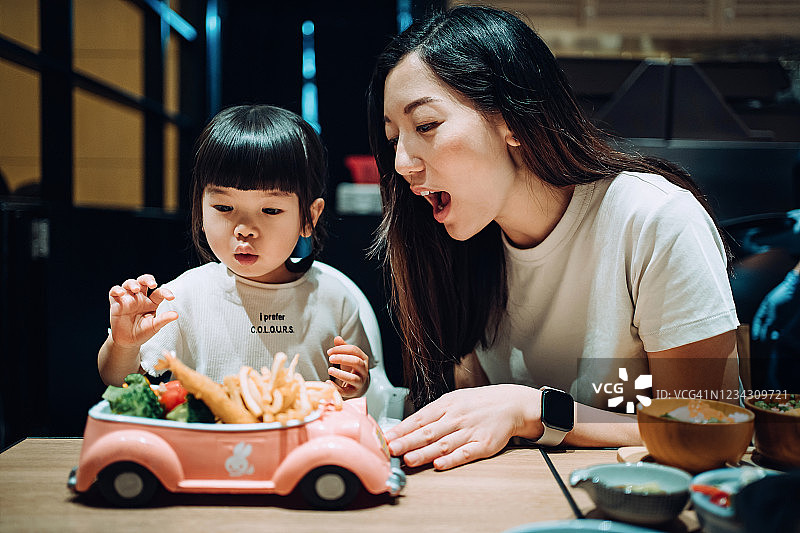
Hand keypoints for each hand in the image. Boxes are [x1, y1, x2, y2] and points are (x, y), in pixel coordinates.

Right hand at [108, 274, 177, 347]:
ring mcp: (128, 299)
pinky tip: (121, 293)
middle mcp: (140, 298)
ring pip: (129, 284)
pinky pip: (114, 292)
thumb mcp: (154, 326)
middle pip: (143, 281)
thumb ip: (164, 319)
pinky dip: (116, 290)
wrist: (127, 342)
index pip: (159, 292)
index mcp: (151, 302)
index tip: (171, 297)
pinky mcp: (116, 303)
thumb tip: (176, 315)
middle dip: (147, 279)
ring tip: (136, 289)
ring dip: (132, 283)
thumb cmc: (142, 333)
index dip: (165, 292)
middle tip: (152, 284)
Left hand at [326, 335, 369, 398]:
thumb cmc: (351, 368)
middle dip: (342, 359)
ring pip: (353, 378)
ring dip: (340, 374)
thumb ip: (343, 347)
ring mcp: (360, 382)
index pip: (354, 350)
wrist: (358, 385)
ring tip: (330, 370)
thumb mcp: (348, 356)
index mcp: (363, 359)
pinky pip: (346, 391)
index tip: (329, 351)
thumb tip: (337, 338)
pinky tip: (328, 382)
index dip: (341, 349)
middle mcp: (363, 370)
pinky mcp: (353, 392)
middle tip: (330, 358)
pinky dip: (337, 388)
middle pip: (356, 362)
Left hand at [384, 384, 541, 469]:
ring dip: (424, 452)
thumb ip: (432, 414)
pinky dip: (452, 459)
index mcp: (446, 405)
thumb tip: (407, 427)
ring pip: (443, 443)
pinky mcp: (483, 444)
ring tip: (408, 459)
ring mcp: (470, 431)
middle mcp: (456, 417)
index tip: (386, 438)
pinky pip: (466, 453)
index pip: (419, 418)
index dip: (401, 429)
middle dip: (407, 441)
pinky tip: (439, 464)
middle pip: (428, 431)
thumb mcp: (454, 400)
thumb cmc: (479, 403)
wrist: (511, 404)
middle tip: (391, 449)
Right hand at [752, 270, 799, 341]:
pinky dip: (780, 332)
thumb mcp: (773, 305)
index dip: (756, 328)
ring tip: (771, 340)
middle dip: (763, 332)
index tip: (755, 337)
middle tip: (762, 341)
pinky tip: (779, 335)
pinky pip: (783, 327)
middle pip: (766, 324)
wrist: (798, 289)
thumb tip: (767, 329)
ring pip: (775, 327)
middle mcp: (773, 312)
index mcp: (765, 306)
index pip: (758, 319)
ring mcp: (782, 315)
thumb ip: (769, 317)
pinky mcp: (789, 317)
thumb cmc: (784, 293)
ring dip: (772, 334)